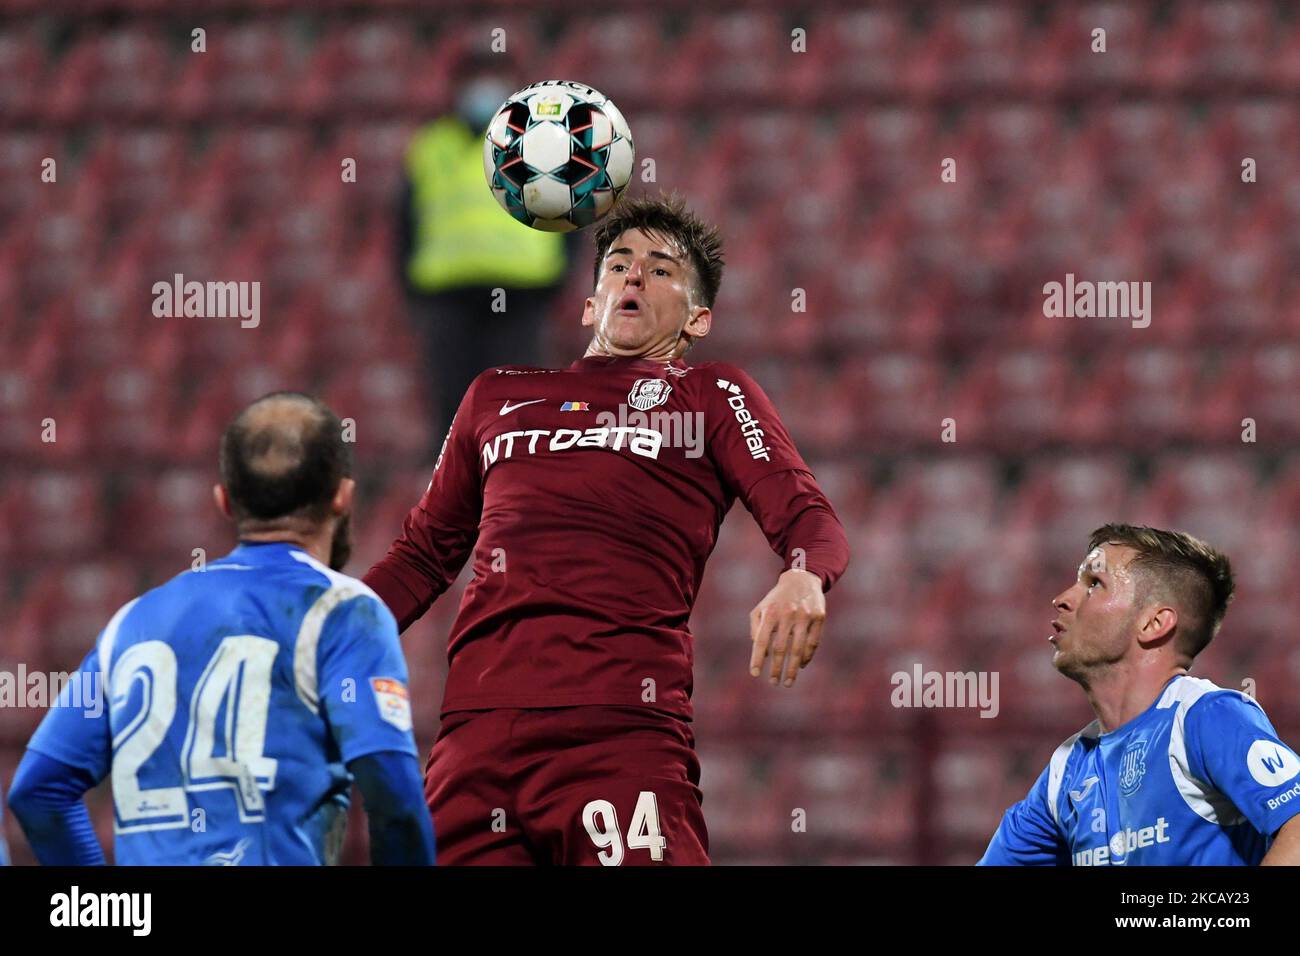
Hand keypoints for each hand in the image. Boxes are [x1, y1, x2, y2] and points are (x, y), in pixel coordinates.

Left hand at [749, 568, 825, 686]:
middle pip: (781, 648)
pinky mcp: (819, 617)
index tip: (755, 674)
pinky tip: (800, 665)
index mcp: (770, 612)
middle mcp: (787, 614)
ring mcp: (805, 615)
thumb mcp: (761, 608)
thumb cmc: (777, 599)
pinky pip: (813, 643)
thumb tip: (760, 651)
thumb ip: (756, 628)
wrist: (802, 579)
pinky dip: (807, 657)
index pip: (762, 640)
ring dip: (793, 669)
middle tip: (774, 683)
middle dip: (777, 669)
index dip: (758, 658)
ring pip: (799, 649)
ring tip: (788, 682)